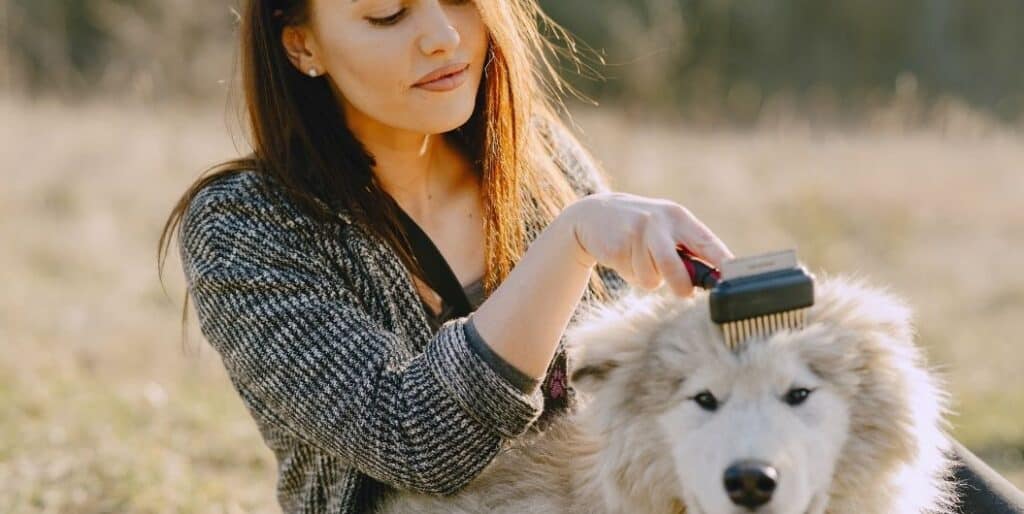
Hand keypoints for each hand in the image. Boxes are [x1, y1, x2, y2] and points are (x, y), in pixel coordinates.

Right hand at [563, 192, 733, 296]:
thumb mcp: (666, 231)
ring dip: (649, 279)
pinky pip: (633, 276)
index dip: (722, 265)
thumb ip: (688, 251)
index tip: (733, 282)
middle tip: (683, 293)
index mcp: (679, 218)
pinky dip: (631, 275)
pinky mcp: (616, 245)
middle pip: (676, 266)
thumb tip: (714, 280)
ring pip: (653, 278)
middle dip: (681, 285)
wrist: (594, 214)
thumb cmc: (641, 230)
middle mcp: (659, 221)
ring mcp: (636, 232)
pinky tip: (624, 257)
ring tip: (640, 261)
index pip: (708, 244)